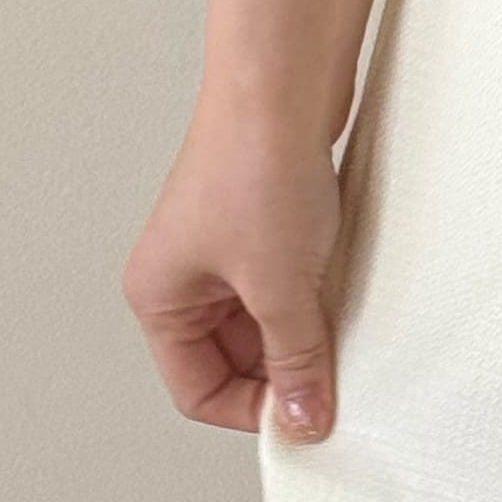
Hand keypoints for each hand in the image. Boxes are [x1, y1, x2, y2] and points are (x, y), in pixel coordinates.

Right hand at [123, 100, 343, 441]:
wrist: (282, 83)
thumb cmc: (255, 168)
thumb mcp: (279, 287)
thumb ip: (295, 360)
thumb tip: (304, 418)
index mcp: (160, 297)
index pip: (198, 390)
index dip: (252, 409)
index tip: (307, 413)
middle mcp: (183, 274)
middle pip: (233, 359)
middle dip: (282, 370)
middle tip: (334, 376)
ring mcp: (222, 247)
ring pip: (264, 322)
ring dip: (303, 330)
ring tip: (338, 320)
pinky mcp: (261, 222)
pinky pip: (285, 282)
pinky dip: (313, 294)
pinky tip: (341, 286)